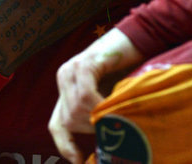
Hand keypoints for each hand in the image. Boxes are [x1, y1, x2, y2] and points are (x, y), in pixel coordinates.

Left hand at [49, 28, 143, 162]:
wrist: (135, 40)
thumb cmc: (125, 69)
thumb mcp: (106, 96)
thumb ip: (95, 113)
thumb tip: (97, 144)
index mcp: (66, 86)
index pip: (55, 124)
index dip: (65, 145)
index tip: (78, 159)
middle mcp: (64, 76)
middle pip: (67, 120)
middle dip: (89, 129)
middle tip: (111, 127)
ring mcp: (71, 69)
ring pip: (75, 110)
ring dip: (96, 118)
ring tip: (115, 114)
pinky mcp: (85, 63)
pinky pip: (86, 95)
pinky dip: (99, 105)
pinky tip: (112, 105)